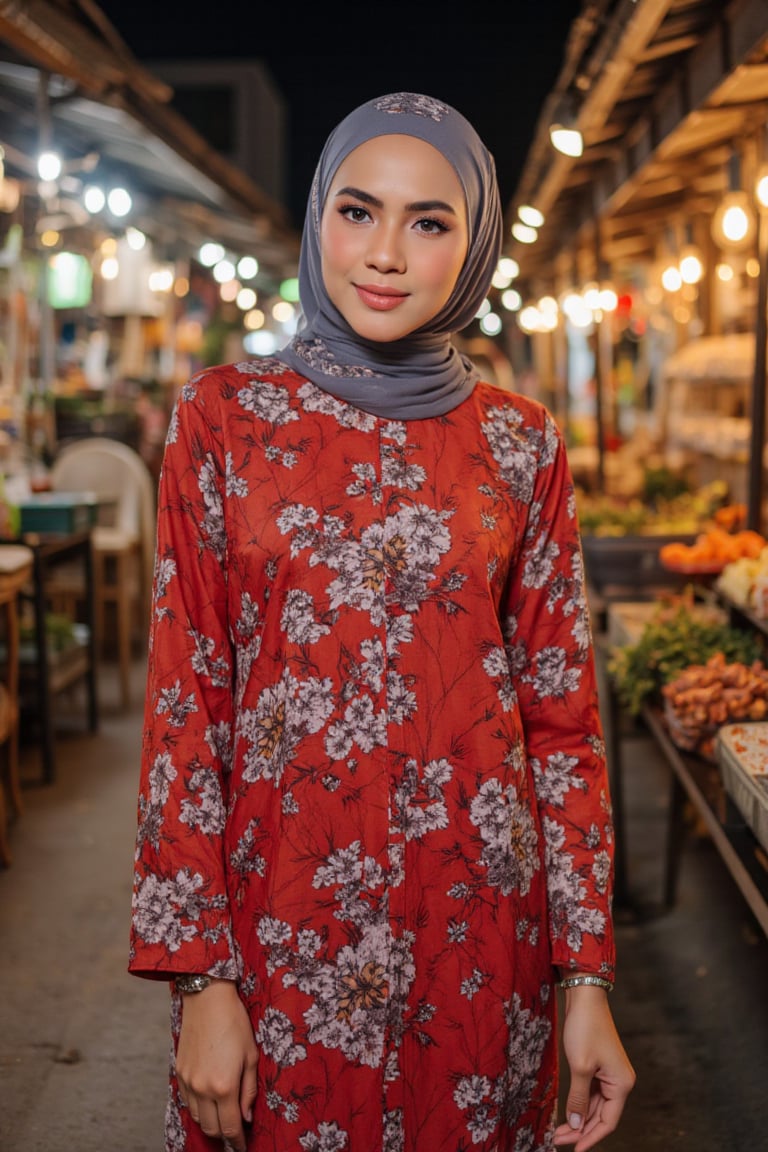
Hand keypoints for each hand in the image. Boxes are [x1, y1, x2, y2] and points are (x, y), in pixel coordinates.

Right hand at [175, 979, 258, 1151]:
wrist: (207, 999)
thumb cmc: (234, 1023)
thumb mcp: (251, 1056)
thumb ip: (249, 1090)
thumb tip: (247, 1116)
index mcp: (224, 1086)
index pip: (230, 1127)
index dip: (238, 1141)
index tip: (243, 1146)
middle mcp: (203, 1089)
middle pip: (211, 1128)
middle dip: (224, 1135)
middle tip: (235, 1132)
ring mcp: (188, 1081)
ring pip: (198, 1117)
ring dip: (211, 1123)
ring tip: (223, 1117)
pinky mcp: (179, 1072)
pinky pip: (187, 1102)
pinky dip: (199, 1108)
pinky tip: (208, 1101)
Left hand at [553, 985, 634, 1150]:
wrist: (585, 997)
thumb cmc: (585, 1028)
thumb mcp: (579, 1067)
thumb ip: (578, 1099)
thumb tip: (576, 1126)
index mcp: (622, 1084)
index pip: (608, 1122)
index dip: (590, 1138)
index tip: (572, 1150)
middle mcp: (620, 1081)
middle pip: (602, 1116)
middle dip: (580, 1130)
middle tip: (557, 1139)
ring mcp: (610, 1074)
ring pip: (596, 1106)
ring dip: (579, 1118)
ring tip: (558, 1130)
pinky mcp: (600, 1066)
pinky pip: (592, 1093)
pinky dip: (580, 1104)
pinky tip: (567, 1112)